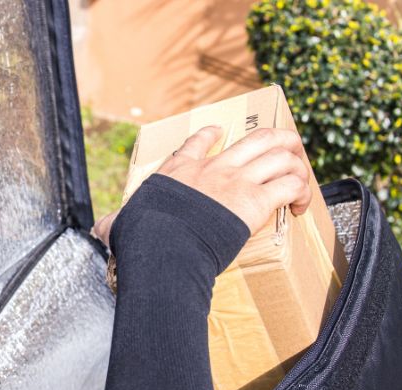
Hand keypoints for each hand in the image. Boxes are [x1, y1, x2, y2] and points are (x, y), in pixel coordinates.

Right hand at [92, 126, 311, 245]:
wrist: (161, 244)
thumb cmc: (141, 235)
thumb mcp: (122, 223)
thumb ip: (114, 224)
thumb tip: (98, 230)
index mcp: (180, 170)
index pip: (199, 141)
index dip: (213, 134)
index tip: (220, 133)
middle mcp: (213, 168)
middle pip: (259, 137)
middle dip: (282, 139)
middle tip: (288, 152)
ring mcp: (236, 180)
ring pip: (282, 152)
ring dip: (298, 164)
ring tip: (301, 181)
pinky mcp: (255, 200)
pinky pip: (291, 184)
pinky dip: (303, 193)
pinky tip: (301, 208)